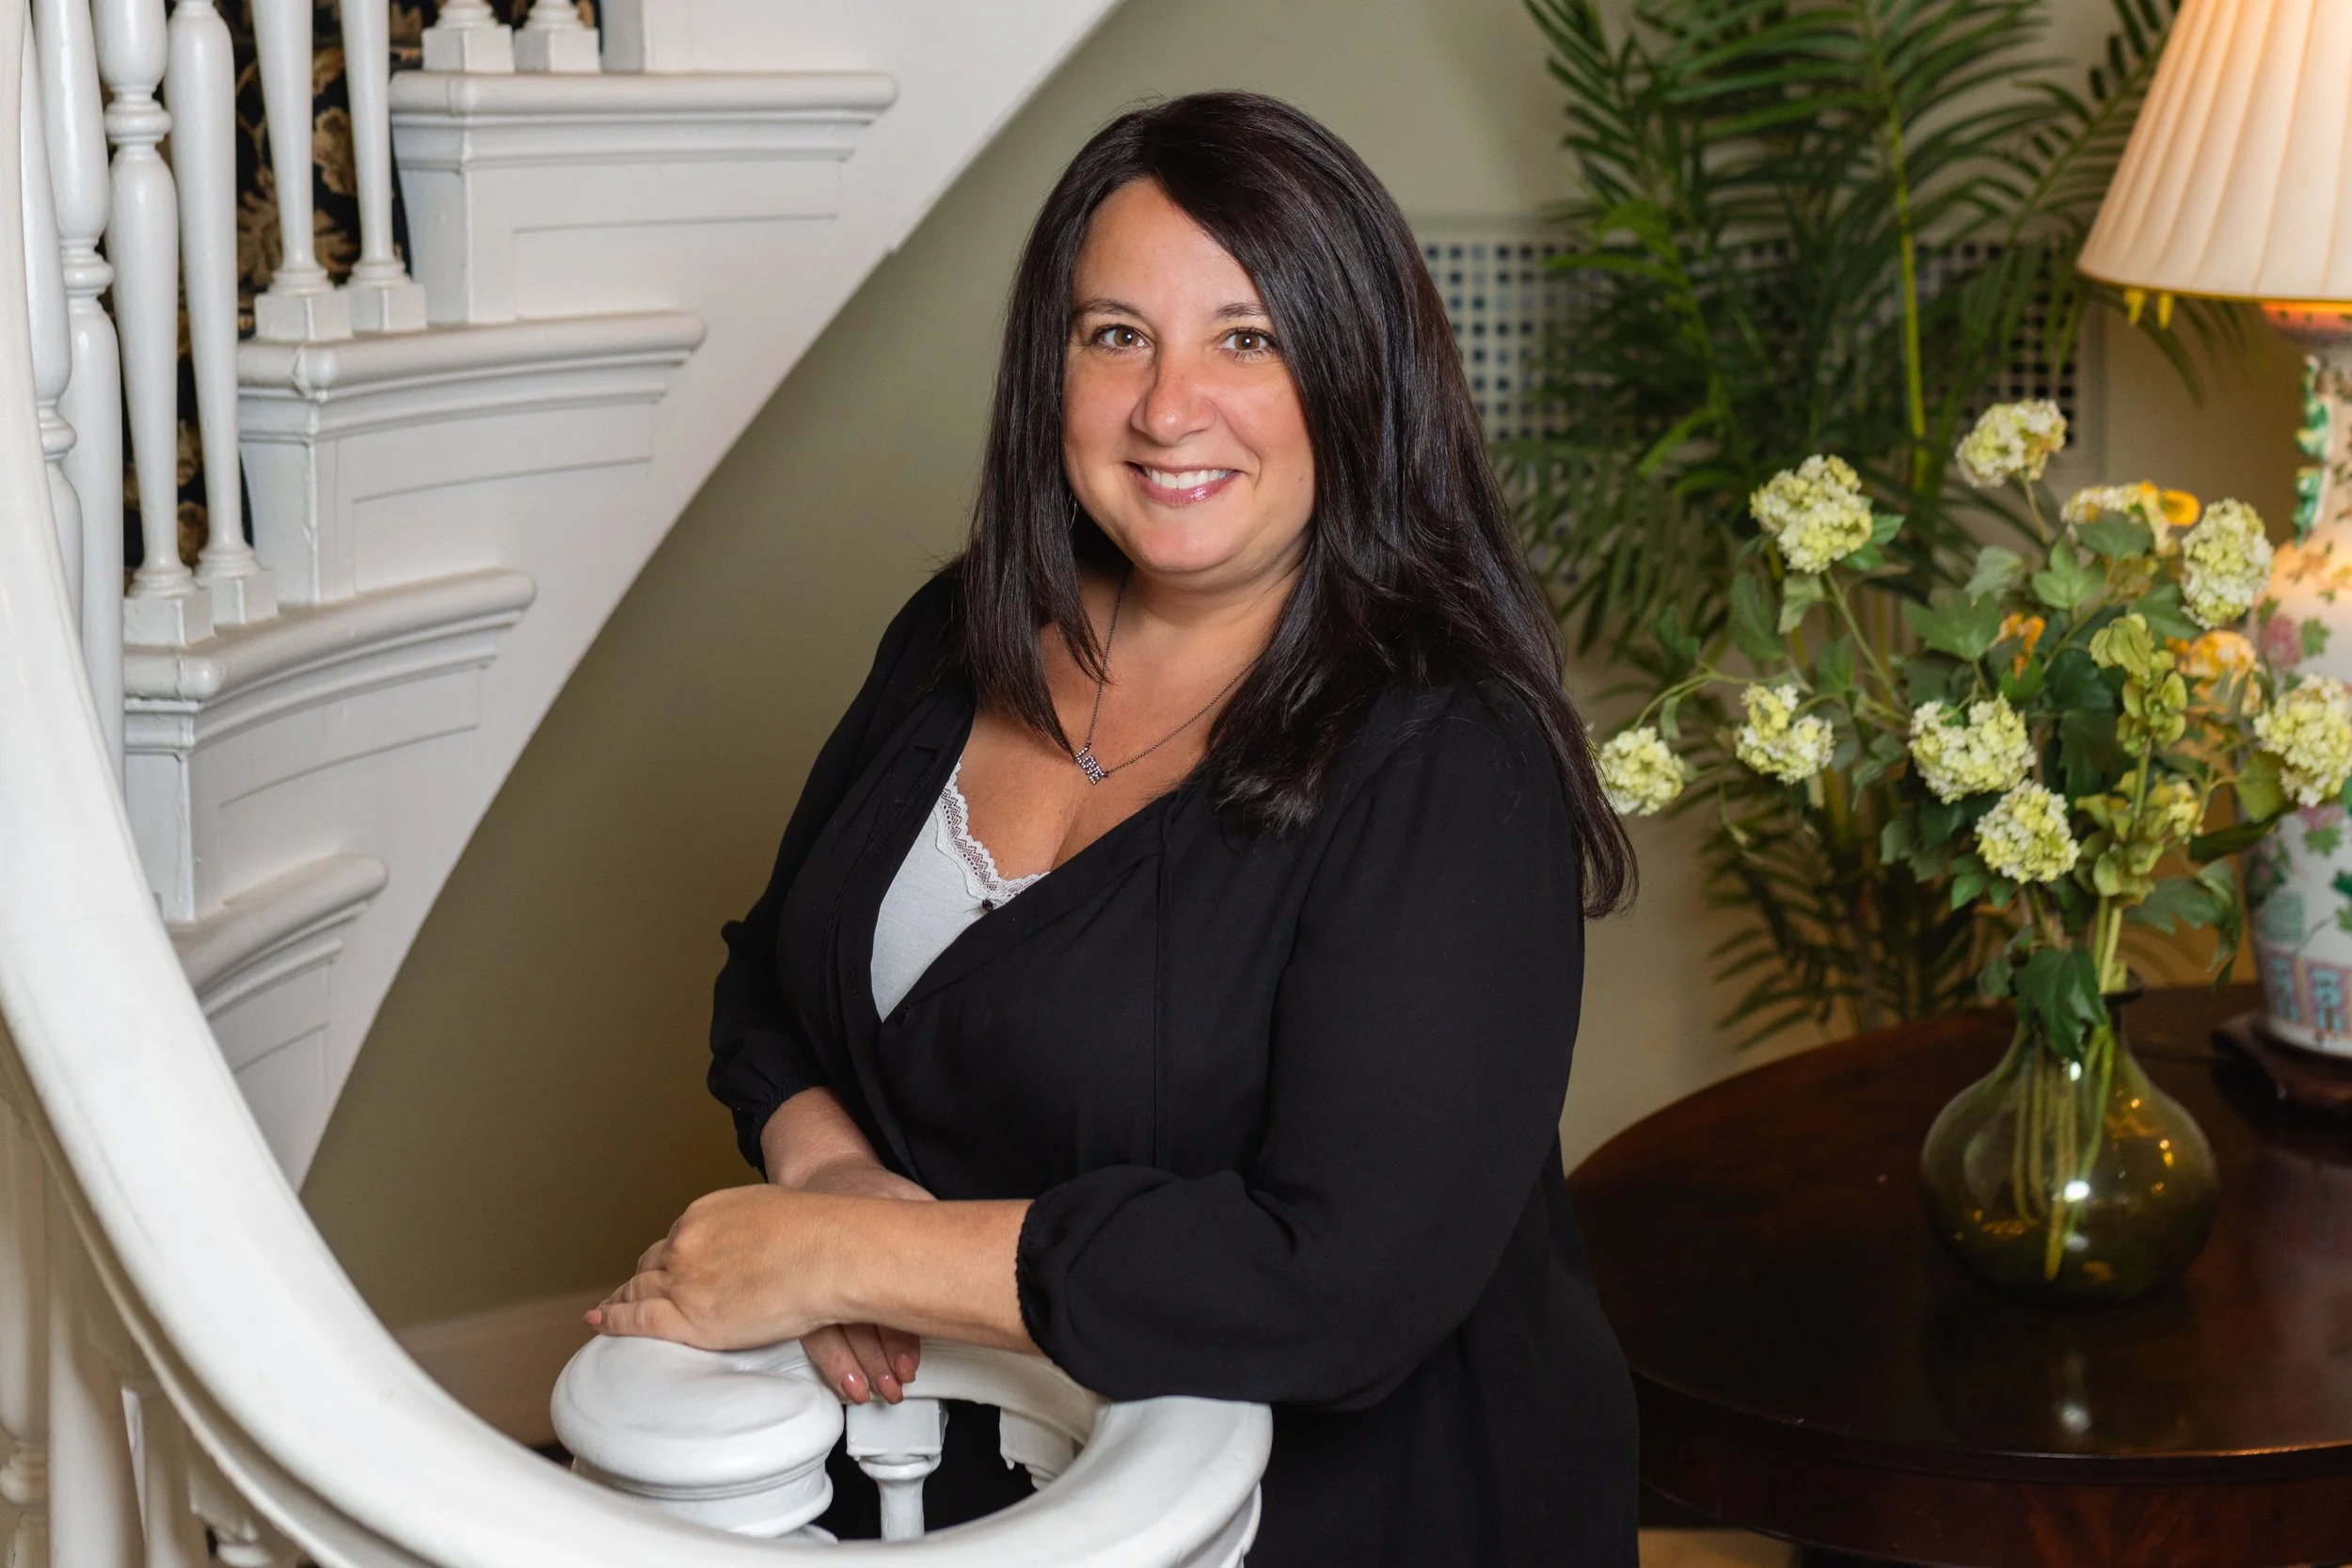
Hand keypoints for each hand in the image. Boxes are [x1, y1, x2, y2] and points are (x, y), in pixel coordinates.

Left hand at [590, 1185, 846, 1351]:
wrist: (829, 1253)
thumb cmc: (818, 1233)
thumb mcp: (774, 1211)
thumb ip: (751, 1228)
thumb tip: (758, 1244)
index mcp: (706, 1214)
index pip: (678, 1239)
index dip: (670, 1257)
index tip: (667, 1267)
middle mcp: (686, 1243)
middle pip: (653, 1264)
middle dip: (642, 1277)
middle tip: (632, 1290)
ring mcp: (682, 1280)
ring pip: (638, 1291)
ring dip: (621, 1300)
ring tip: (608, 1311)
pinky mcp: (686, 1317)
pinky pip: (637, 1320)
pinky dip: (613, 1321)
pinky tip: (600, 1323)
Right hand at [793, 1159, 932, 1403]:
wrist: (824, 1177)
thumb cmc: (871, 1192)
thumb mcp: (906, 1198)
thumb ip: (928, 1225)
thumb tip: (963, 1256)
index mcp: (856, 1230)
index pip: (879, 1290)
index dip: (897, 1332)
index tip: (908, 1361)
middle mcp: (827, 1254)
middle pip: (850, 1315)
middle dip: (872, 1358)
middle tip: (894, 1385)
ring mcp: (808, 1272)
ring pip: (825, 1328)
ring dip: (848, 1365)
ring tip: (868, 1391)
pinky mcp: (798, 1287)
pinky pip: (809, 1328)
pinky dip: (829, 1358)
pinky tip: (845, 1379)